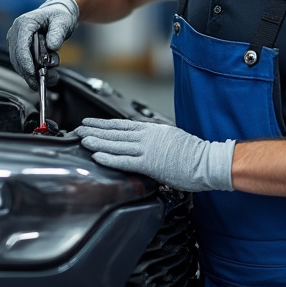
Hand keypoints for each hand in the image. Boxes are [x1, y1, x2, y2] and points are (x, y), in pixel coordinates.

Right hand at [5, 0, 78, 89]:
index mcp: (24, 24)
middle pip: (18, 59)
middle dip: (31, 73)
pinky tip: (49, 75)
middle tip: (48, 80)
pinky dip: (36, 73)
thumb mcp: (63, 21)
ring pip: (20, 65)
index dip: (26, 63)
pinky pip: (24, 66)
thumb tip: (52, 47)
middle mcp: (16, 33)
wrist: (57, 15)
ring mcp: (16, 43)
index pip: (21, 48)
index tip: (34, 75)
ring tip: (53, 76)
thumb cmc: (59, 15)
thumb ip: (57, 33)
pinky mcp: (20, 51)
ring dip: (35, 74)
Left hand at [75, 118, 234, 191]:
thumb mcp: (171, 138)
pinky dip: (109, 158)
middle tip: (78, 129)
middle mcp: (146, 136)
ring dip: (97, 141)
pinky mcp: (149, 164)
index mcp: (152, 130)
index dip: (104, 123)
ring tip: (82, 140)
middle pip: (114, 132)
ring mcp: (146, 149)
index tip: (90, 122)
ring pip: (115, 144)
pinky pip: (124, 161)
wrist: (207, 161)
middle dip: (94, 130)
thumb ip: (155, 139)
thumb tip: (146, 140)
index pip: (122, 124)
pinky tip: (97, 156)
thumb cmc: (194, 153)